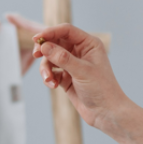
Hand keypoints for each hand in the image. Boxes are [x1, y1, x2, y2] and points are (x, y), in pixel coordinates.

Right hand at [17, 17, 127, 131]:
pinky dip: (49, 77)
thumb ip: (62, 58)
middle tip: (36, 55)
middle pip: (55, 42)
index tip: (36, 38)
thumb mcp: (82, 71)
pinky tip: (53, 86)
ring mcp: (72, 64)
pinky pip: (52, 72)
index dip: (50, 32)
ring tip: (49, 80)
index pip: (66, 31)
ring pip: (51, 58)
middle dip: (45, 49)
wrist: (106, 113)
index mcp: (88, 44)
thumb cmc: (101, 89)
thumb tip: (44, 46)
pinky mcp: (66, 77)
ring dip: (46, 68)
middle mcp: (80, 51)